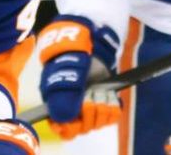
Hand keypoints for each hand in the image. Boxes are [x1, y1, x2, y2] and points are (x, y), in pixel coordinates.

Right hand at [37, 15, 120, 138]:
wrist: (89, 41)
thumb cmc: (71, 56)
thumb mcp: (65, 74)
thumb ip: (63, 96)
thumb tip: (64, 120)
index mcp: (57, 104)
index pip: (63, 130)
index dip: (71, 127)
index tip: (77, 119)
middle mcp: (74, 108)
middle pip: (83, 128)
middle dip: (89, 112)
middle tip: (90, 94)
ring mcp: (90, 105)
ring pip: (98, 122)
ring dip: (102, 108)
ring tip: (100, 91)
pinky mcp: (105, 100)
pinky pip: (112, 116)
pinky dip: (113, 107)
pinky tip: (110, 96)